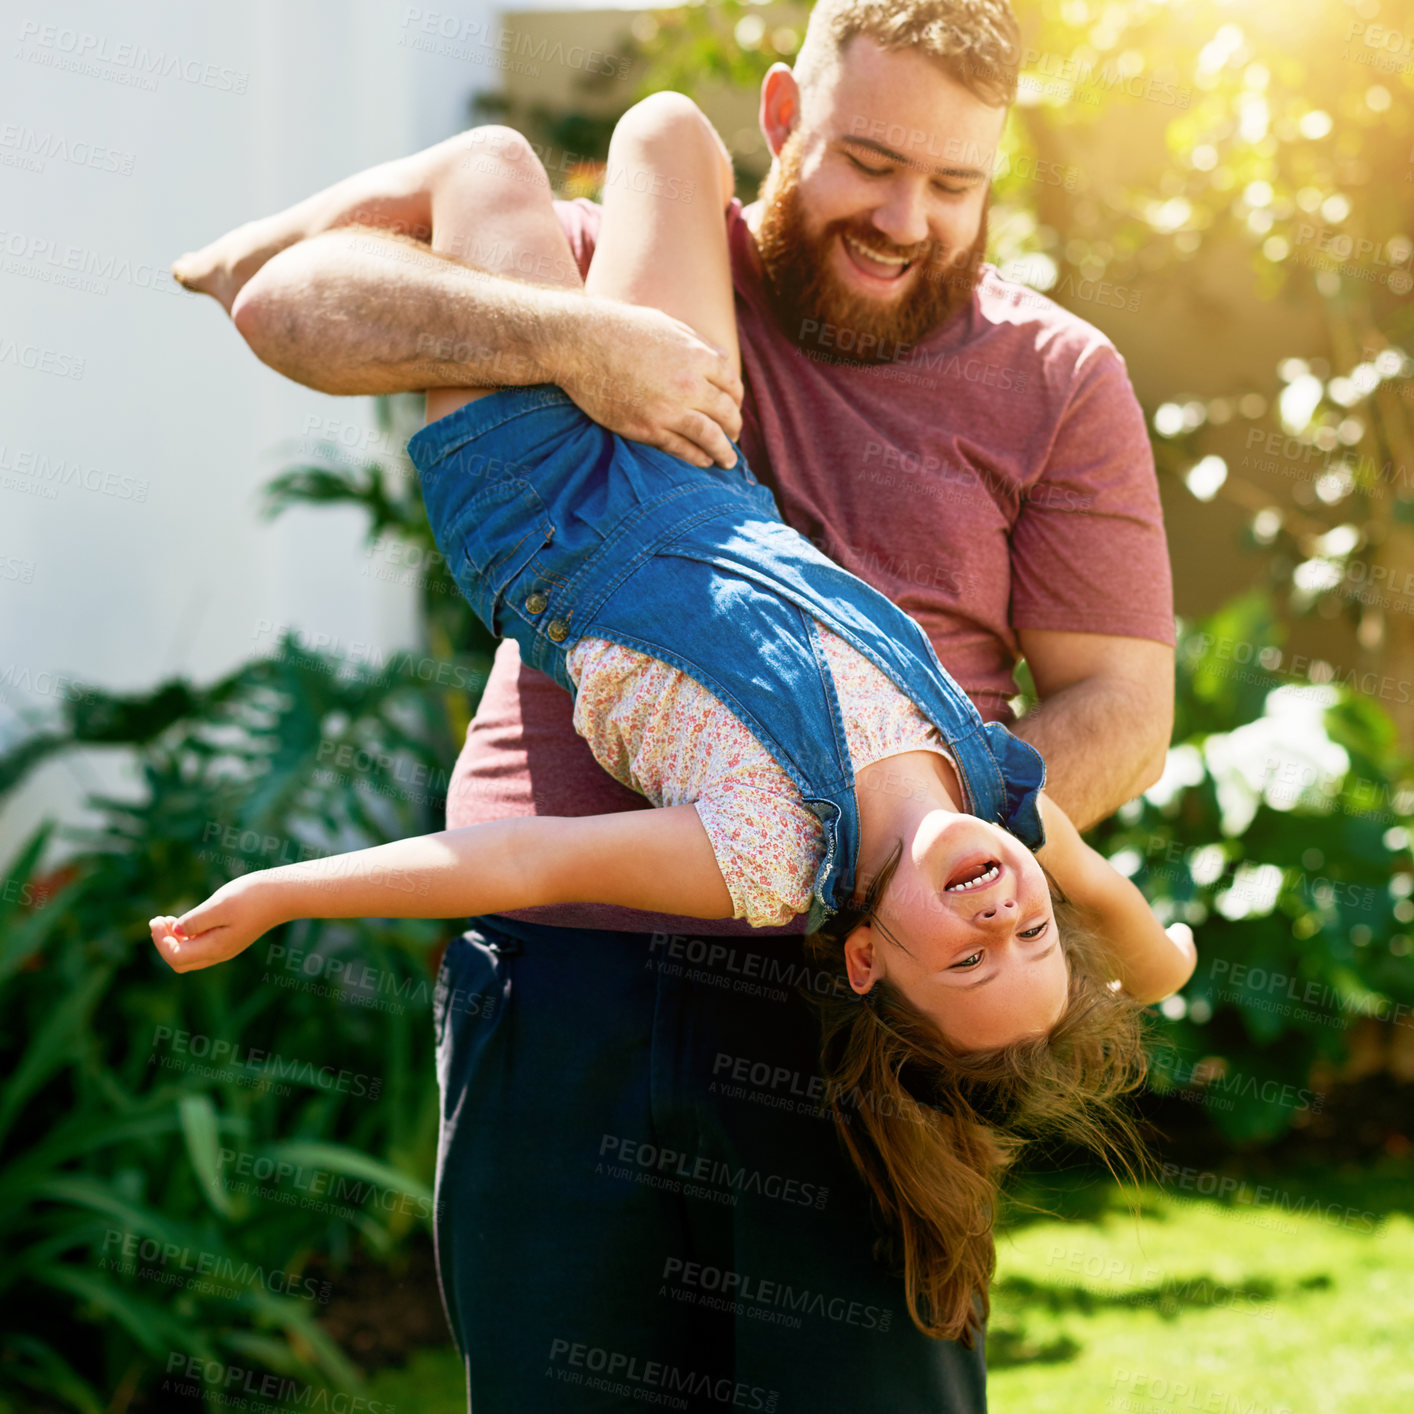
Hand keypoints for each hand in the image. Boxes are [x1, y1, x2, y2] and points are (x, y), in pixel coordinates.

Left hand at [149, 874, 283, 973]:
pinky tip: (186, 921)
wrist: (284, 894)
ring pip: (190, 955)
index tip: (156, 919)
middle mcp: (219, 953)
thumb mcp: (219, 905)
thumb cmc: (252, 897)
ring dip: (174, 940)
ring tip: (167, 919)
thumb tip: (175, 931)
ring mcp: (226, 947)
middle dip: (164, 943)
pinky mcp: (231, 939)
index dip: (159, 941)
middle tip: (158, 921)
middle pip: (180, 962)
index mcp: (215, 947)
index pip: (175, 957)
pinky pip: (201, 946)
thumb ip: (195, 921)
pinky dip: (187, 937)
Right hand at [558, 300, 743, 469]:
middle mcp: (689, 385)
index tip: (735, 408)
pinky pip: (682, 449)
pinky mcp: (648, 429)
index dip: (737, 399)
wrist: (580, 343)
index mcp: (697, 356)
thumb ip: (698, 343)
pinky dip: (698, 457)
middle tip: (735, 435)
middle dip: (735, 427)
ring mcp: (669, 410)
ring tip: (727, 460)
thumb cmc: (621, 328)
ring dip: (724, 451)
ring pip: (710, 437)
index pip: (732, 384)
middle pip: (727, 412)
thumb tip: (724, 359)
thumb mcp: (666, 324)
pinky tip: (704, 460)